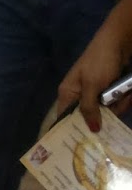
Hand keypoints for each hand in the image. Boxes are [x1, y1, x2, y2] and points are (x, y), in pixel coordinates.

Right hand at [57, 11, 131, 133]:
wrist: (119, 43)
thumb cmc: (99, 62)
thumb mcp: (92, 85)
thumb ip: (90, 108)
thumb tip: (91, 130)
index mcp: (68, 93)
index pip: (64, 117)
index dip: (70, 130)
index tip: (78, 146)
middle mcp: (80, 95)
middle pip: (89, 118)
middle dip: (104, 117)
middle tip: (113, 117)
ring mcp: (96, 93)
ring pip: (106, 113)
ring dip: (118, 106)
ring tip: (123, 94)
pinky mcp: (109, 91)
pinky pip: (116, 104)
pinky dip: (124, 100)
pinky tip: (127, 92)